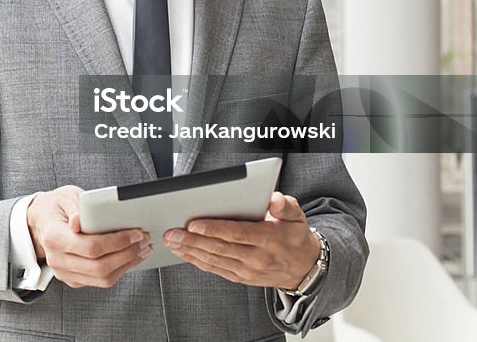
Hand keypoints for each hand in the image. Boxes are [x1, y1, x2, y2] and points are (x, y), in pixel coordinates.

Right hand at [27, 185, 150, 287]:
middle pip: (99, 267)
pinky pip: (99, 280)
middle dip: (127, 255)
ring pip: (102, 278)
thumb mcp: (66, 197)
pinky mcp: (72, 278)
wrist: (40, 222)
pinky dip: (119, 270)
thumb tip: (81, 220)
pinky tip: (129, 257)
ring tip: (142, 250)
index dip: (117, 242)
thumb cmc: (56, 207)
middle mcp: (57, 259)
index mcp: (53, 237)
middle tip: (144, 241)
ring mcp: (64, 272)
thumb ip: (77, 208)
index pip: (90, 247)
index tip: (135, 233)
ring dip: (127, 265)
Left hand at [163, 192, 320, 289]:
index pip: (237, 233)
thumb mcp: (297, 216)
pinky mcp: (241, 278)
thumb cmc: (294, 236)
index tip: (193, 223)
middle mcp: (257, 257)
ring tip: (171, 241)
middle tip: (171, 232)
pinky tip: (183, 253)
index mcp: (269, 239)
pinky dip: (197, 261)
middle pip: (220, 248)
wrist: (305, 268)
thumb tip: (274, 199)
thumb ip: (285, 205)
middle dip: (193, 240)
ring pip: (214, 260)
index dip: (214, 229)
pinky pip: (215, 269)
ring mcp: (248, 271)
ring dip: (190, 251)